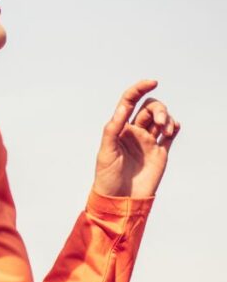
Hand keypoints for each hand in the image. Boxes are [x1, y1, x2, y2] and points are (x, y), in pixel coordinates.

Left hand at [92, 79, 179, 197]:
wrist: (120, 199)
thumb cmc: (107, 177)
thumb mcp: (106, 151)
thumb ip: (113, 129)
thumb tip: (123, 107)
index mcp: (119, 128)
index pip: (129, 102)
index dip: (139, 89)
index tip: (152, 82)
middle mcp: (134, 132)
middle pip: (150, 108)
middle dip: (159, 109)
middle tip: (159, 123)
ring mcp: (148, 141)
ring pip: (162, 118)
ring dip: (167, 117)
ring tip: (166, 130)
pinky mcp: (160, 152)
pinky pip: (170, 134)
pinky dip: (175, 126)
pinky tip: (172, 130)